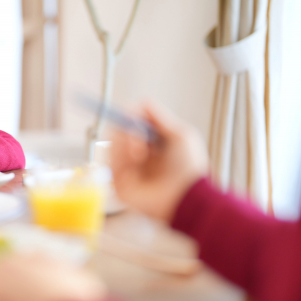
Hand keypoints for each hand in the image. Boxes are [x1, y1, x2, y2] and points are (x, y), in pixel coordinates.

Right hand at [111, 102, 208, 222]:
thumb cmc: (190, 169)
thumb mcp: (182, 135)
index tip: (129, 114)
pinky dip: (120, 159)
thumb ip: (161, 117)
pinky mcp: (120, 184)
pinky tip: (133, 164)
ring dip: (124, 145)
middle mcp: (138, 155)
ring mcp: (128, 170)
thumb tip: (143, 103)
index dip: (128, 116)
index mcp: (152, 143)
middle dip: (126, 132)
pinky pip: (110, 163)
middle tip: (139, 140)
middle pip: (117, 132)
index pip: (131, 123)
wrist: (186, 197)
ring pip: (111, 146)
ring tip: (139, 155)